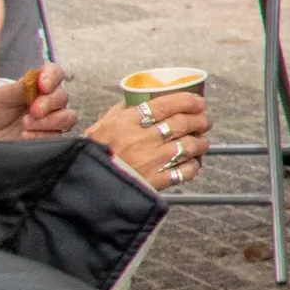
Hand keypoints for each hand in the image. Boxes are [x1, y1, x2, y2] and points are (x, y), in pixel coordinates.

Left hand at [0, 64, 74, 141]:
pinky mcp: (48, 136)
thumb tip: (35, 78)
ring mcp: (50, 119)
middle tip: (34, 110)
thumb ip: (19, 87)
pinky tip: (24, 135)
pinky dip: (41, 135)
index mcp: (37, 84)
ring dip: (49, 121)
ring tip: (26, 124)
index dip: (53, 77)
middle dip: (49, 103)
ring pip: (67, 117)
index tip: (43, 86)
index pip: (56, 73)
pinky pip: (56, 136)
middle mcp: (48, 100)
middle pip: (63, 97)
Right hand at [90, 85, 209, 189]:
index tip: (198, 101)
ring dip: (201, 142)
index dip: (187, 100)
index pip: (165, 104)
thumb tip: (134, 100)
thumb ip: (118, 113)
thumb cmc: (91, 157)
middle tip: (204, 120)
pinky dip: (194, 165)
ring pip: (189, 145)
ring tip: (201, 141)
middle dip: (200, 120)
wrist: (85, 189)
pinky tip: (193, 162)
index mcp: (127, 123)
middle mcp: (143, 139)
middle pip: (183, 123)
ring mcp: (152, 160)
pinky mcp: (157, 181)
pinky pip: (186, 170)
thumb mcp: (98, 129)